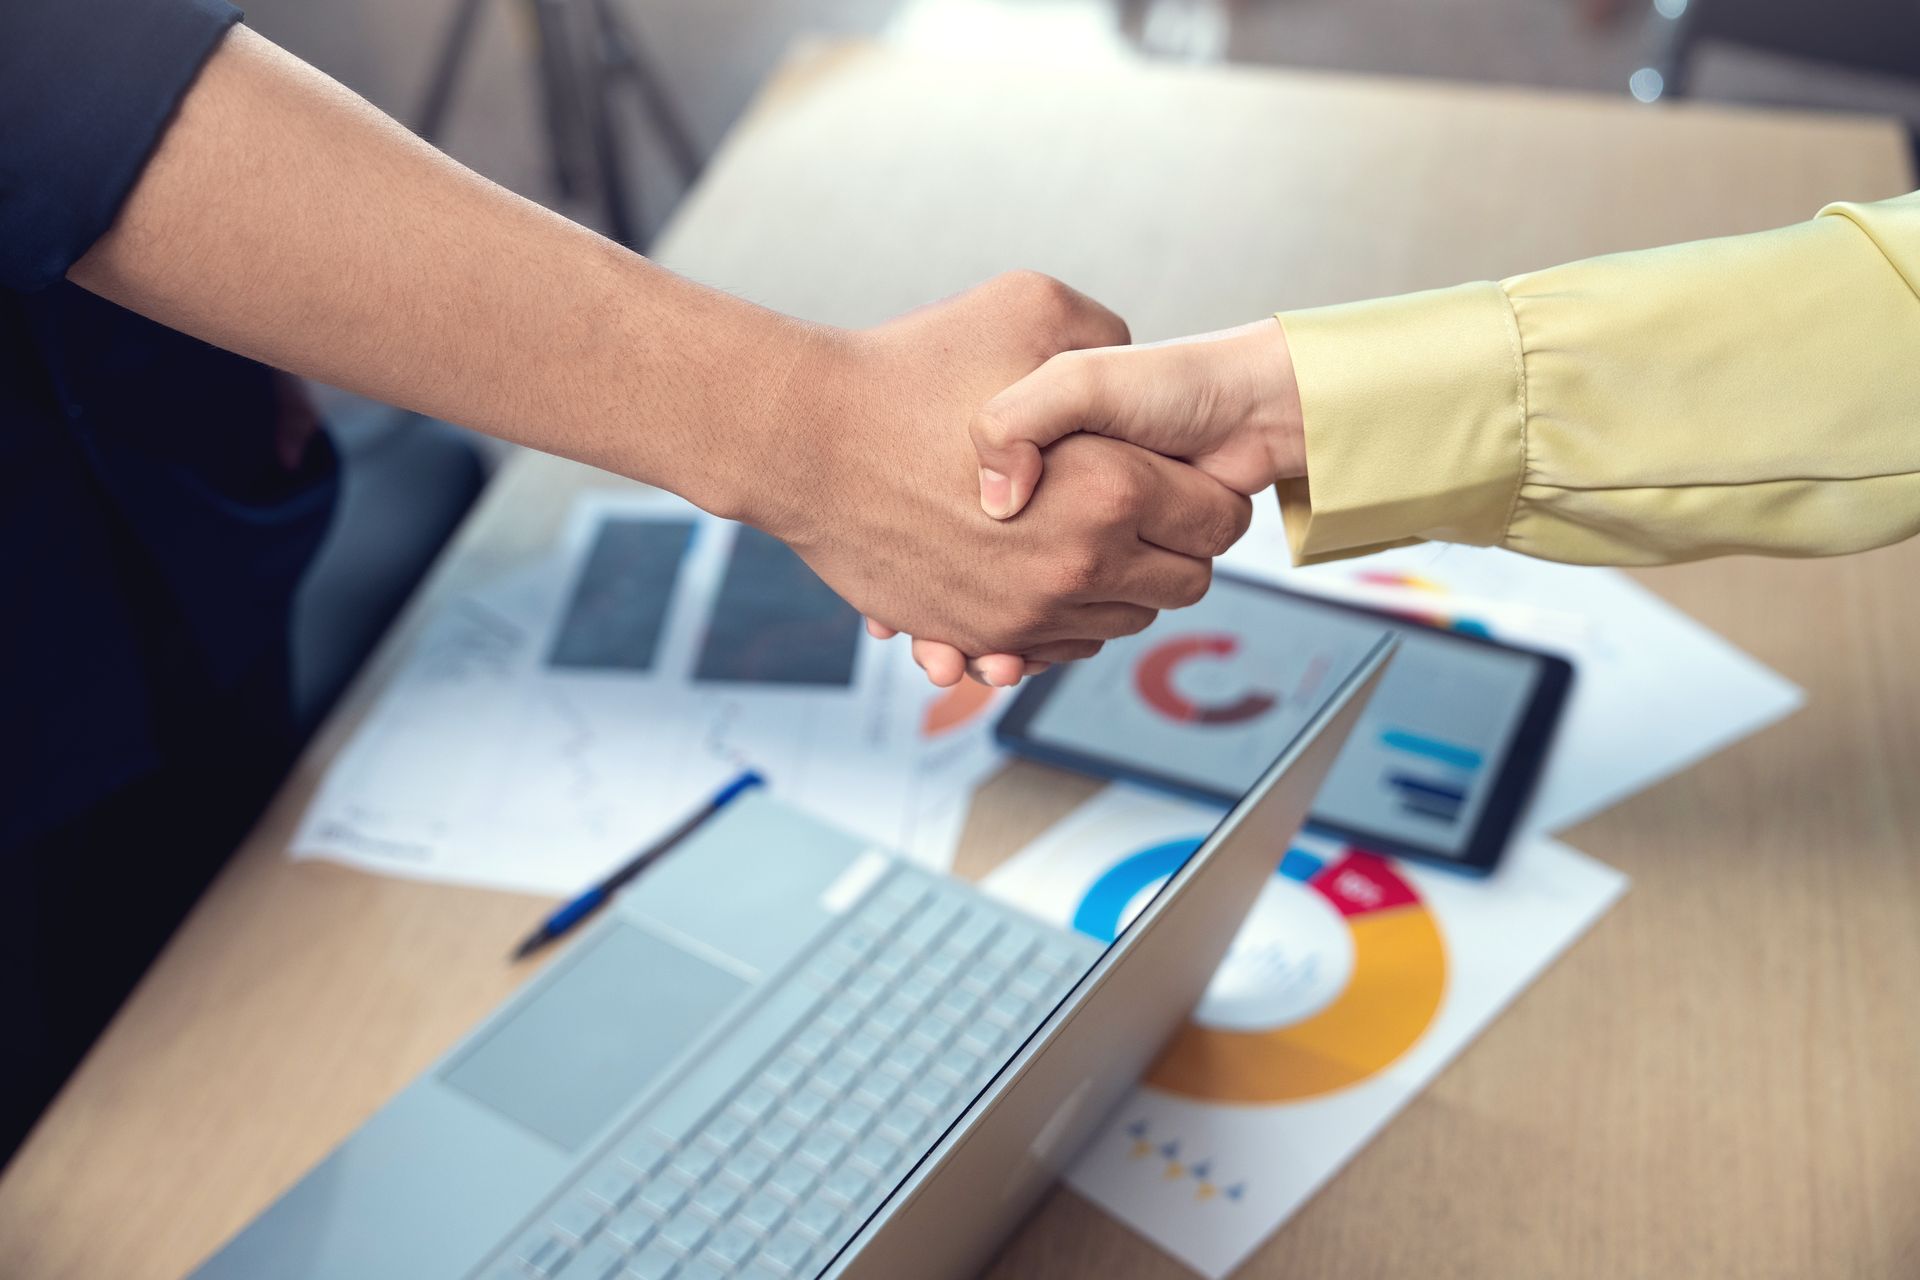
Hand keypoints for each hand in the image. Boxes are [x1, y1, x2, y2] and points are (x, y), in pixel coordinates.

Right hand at [736, 273, 1253, 664]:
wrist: (802, 440)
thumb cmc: (908, 365)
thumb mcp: (1030, 306)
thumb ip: (1108, 335)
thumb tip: (1140, 365)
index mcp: (1113, 485)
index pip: (1221, 519)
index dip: (1211, 491)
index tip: (1184, 471)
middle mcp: (1081, 564)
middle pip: (1186, 584)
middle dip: (1175, 546)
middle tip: (1141, 504)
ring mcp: (1029, 614)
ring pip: (1124, 622)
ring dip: (1120, 584)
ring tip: (1085, 530)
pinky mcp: (978, 637)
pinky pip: (1059, 649)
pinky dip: (1062, 618)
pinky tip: (1040, 567)